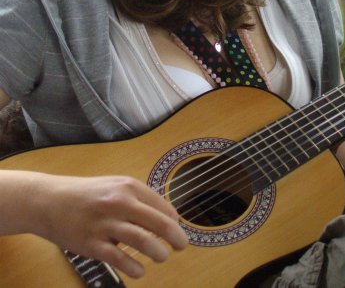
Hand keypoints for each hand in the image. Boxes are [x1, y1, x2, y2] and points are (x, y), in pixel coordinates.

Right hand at [24, 173, 188, 278]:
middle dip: (176, 237)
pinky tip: (140, 270)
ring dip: (159, 252)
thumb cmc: (87, 195)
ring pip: (142, 241)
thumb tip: (167, 218)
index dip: (174, 221)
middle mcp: (119, 203)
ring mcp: (105, 224)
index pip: (162, 206)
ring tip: (162, 256)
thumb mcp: (115, 186)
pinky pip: (119, 259)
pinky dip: (135, 268)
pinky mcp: (91, 244)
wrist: (49, 200)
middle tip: (182, 246)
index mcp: (128, 187)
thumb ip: (138, 199)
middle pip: (158, 223)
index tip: (177, 230)